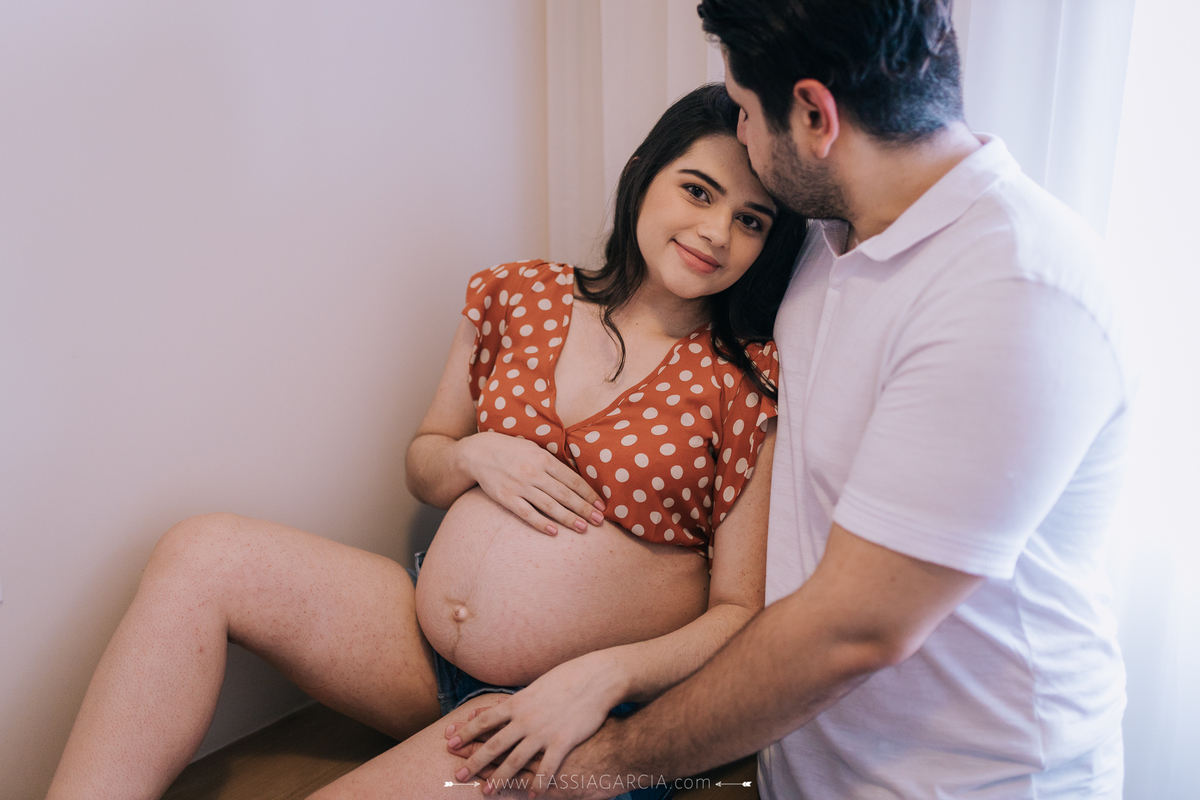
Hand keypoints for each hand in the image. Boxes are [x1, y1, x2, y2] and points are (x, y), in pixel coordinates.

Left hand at [446, 651, 624, 793]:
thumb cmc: (567, 679)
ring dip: (499, 778)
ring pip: (515, 760)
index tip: (450, 742)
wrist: (596, 679)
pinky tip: (531, 795)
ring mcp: (544, 731)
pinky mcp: (563, 741)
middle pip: (494, 744)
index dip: (466, 732)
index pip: (485, 720)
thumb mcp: (536, 686)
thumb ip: (518, 701)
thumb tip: (499, 706)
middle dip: (474, 762)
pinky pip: (547, 767)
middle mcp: (526, 719)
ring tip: (486, 792)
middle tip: (458, 776)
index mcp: (518, 702)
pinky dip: (538, 783)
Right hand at [461, 431, 604, 534]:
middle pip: (565, 495)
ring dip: (568, 518)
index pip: (572, 480)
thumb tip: (576, 479)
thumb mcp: (535, 449)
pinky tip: (554, 531)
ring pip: (549, 506)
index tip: (601, 505)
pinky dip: (541, 523)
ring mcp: (519, 486)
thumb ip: (553, 463)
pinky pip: (527, 513)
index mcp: (544, 459)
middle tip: (599, 521)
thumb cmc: (512, 450)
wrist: (478, 452)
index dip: (589, 494)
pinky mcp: (506, 498)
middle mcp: (534, 473)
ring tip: (583, 528)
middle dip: (584, 509)